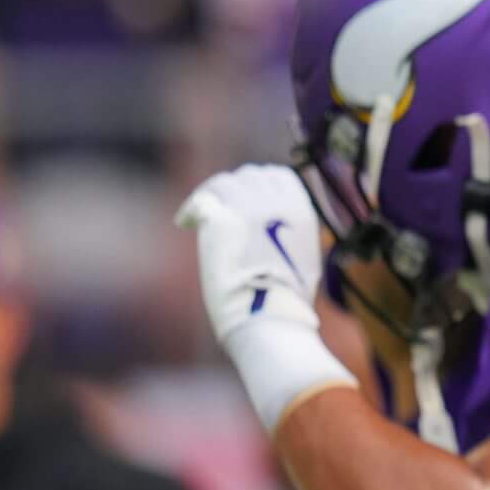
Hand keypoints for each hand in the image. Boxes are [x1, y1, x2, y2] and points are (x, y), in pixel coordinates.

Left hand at [176, 166, 326, 342]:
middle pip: (250, 176)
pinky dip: (191, 209)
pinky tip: (185, 223)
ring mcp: (249, 206)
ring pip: (225, 183)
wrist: (268, 312)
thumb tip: (275, 231)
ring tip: (199, 214)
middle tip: (219, 205)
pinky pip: (201, 199)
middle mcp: (278, 202)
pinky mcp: (222, 218)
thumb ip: (290, 232)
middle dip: (235, 188)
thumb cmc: (285, 299)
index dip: (260, 184)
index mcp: (302, 210)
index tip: (246, 198)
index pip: (279, 176)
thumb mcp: (304, 257)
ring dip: (212, 195)